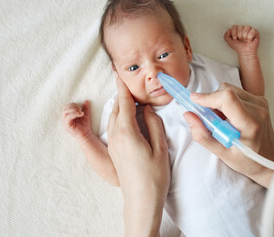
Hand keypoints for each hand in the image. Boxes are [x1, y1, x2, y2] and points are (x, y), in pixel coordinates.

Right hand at [62, 100, 92, 141]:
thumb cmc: (85, 125)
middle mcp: (65, 119)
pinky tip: (80, 114)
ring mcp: (65, 122)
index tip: (80, 108)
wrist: (87, 134)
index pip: (67, 107)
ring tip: (81, 112)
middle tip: (80, 109)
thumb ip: (85, 108)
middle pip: (64, 108)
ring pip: (65, 112)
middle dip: (73, 107)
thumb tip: (86, 100)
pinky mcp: (67, 126)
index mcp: (69, 115)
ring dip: (73, 110)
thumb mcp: (86, 114)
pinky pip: (68, 117)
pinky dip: (74, 114)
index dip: (73, 105)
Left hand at [107, 77, 169, 235]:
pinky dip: (119, 115)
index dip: (122, 86)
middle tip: (125, 80)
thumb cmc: (154, 176)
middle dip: (121, 93)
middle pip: (117, 107)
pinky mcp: (114, 150)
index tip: (119, 72)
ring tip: (128, 96)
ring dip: (120, 104)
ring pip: (113, 116)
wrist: (140, 200)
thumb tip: (148, 110)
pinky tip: (127, 116)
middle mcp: (116, 135)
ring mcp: (113, 144)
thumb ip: (154, 124)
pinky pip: (114, 126)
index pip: (124, 102)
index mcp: (127, 132)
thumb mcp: (160, 147)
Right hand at [183, 83, 273, 179]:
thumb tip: (188, 115)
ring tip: (221, 120)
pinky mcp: (260, 100)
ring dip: (219, 101)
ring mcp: (261, 103)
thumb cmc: (247, 160)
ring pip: (229, 89)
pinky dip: (227, 101)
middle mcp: (258, 110)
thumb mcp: (222, 154)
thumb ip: (203, 135)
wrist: (269, 159)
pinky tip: (229, 117)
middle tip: (209, 118)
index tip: (193, 100)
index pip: (227, 99)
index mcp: (250, 124)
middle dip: (211, 100)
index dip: (208, 97)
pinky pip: (236, 92)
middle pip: (226, 91)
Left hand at [224, 25, 259, 54]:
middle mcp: (243, 28)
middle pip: (240, 26)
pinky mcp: (255, 32)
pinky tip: (250, 40)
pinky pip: (252, 31)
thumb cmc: (239, 47)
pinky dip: (250, 37)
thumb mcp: (230, 42)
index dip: (234, 33)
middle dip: (240, 35)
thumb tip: (228, 29)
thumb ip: (226, 36)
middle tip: (241, 40)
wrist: (245, 52)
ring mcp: (250, 29)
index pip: (234, 26)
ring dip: (245, 36)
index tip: (235, 38)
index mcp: (237, 29)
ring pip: (246, 28)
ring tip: (245, 40)